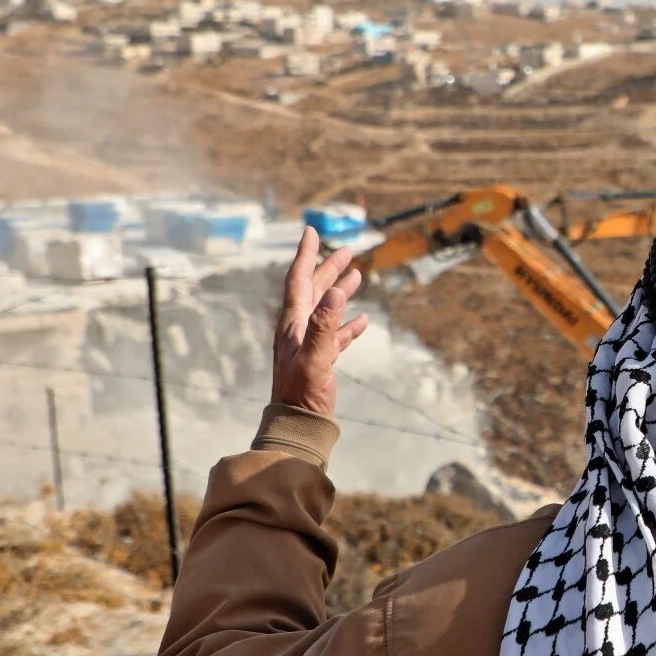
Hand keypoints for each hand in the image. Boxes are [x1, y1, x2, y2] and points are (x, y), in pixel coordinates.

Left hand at [272, 227, 367, 417]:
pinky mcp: (321, 360)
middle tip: (346, 251)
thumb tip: (336, 292)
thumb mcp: (315, 358)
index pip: (298, 280)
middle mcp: (298, 329)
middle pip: (313, 290)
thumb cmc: (302, 393)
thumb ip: (325, 326)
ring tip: (357, 275)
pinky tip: (363, 320)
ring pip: (326, 310)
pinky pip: (336, 335)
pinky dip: (348, 324)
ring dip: (340, 291)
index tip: (310, 232)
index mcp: (293, 324)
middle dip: (328, 268)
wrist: (297, 424)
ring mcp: (309, 345)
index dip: (305, 255)